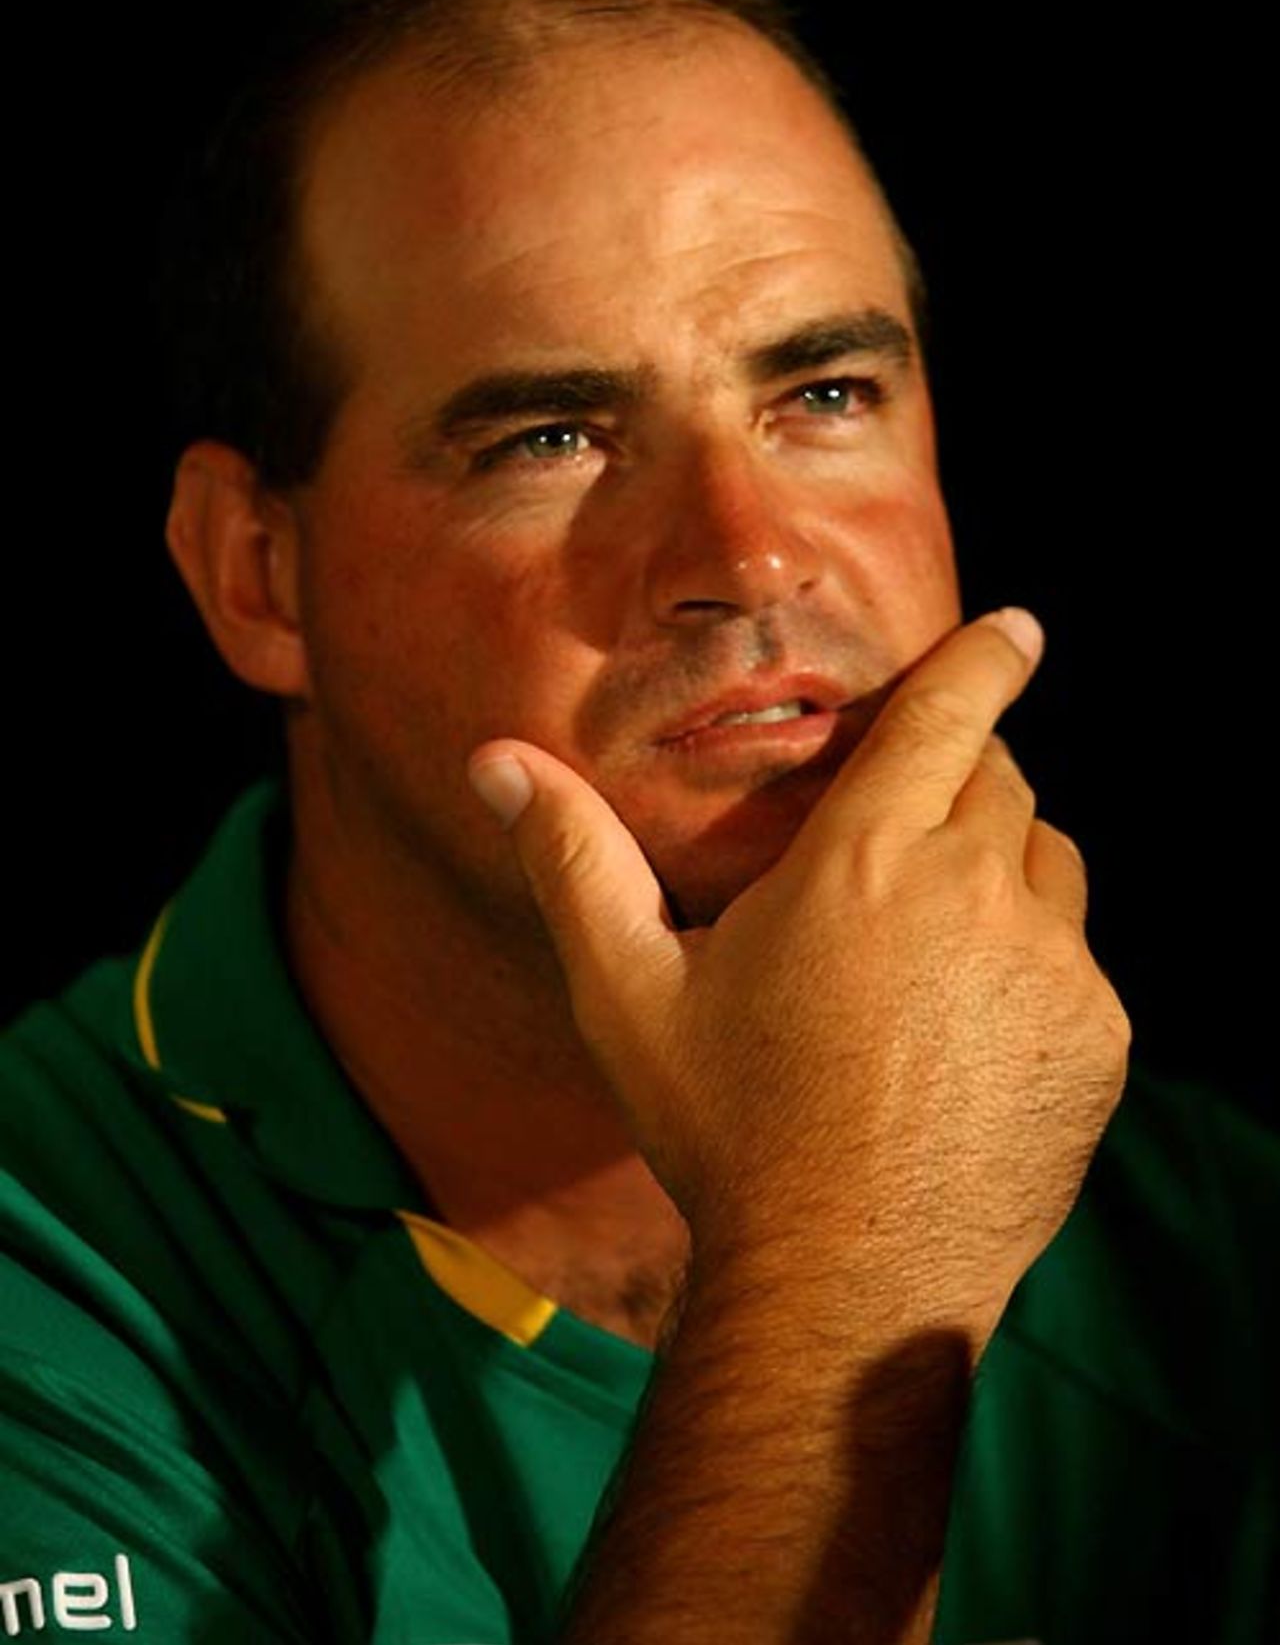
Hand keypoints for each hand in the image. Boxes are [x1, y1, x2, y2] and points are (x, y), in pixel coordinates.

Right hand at [469, 611, 1129, 1338]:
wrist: (844, 1279)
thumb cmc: (727, 1128)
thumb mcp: (628, 993)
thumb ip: (570, 862)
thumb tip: (494, 763)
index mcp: (865, 859)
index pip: (949, 714)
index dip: (984, 658)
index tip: (1014, 626)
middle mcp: (974, 891)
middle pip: (1001, 781)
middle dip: (963, 780)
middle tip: (907, 835)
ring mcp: (1050, 969)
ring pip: (1050, 864)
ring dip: (1004, 867)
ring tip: (933, 933)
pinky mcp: (1095, 1038)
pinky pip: (1078, 959)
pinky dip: (1035, 962)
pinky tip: (966, 1028)